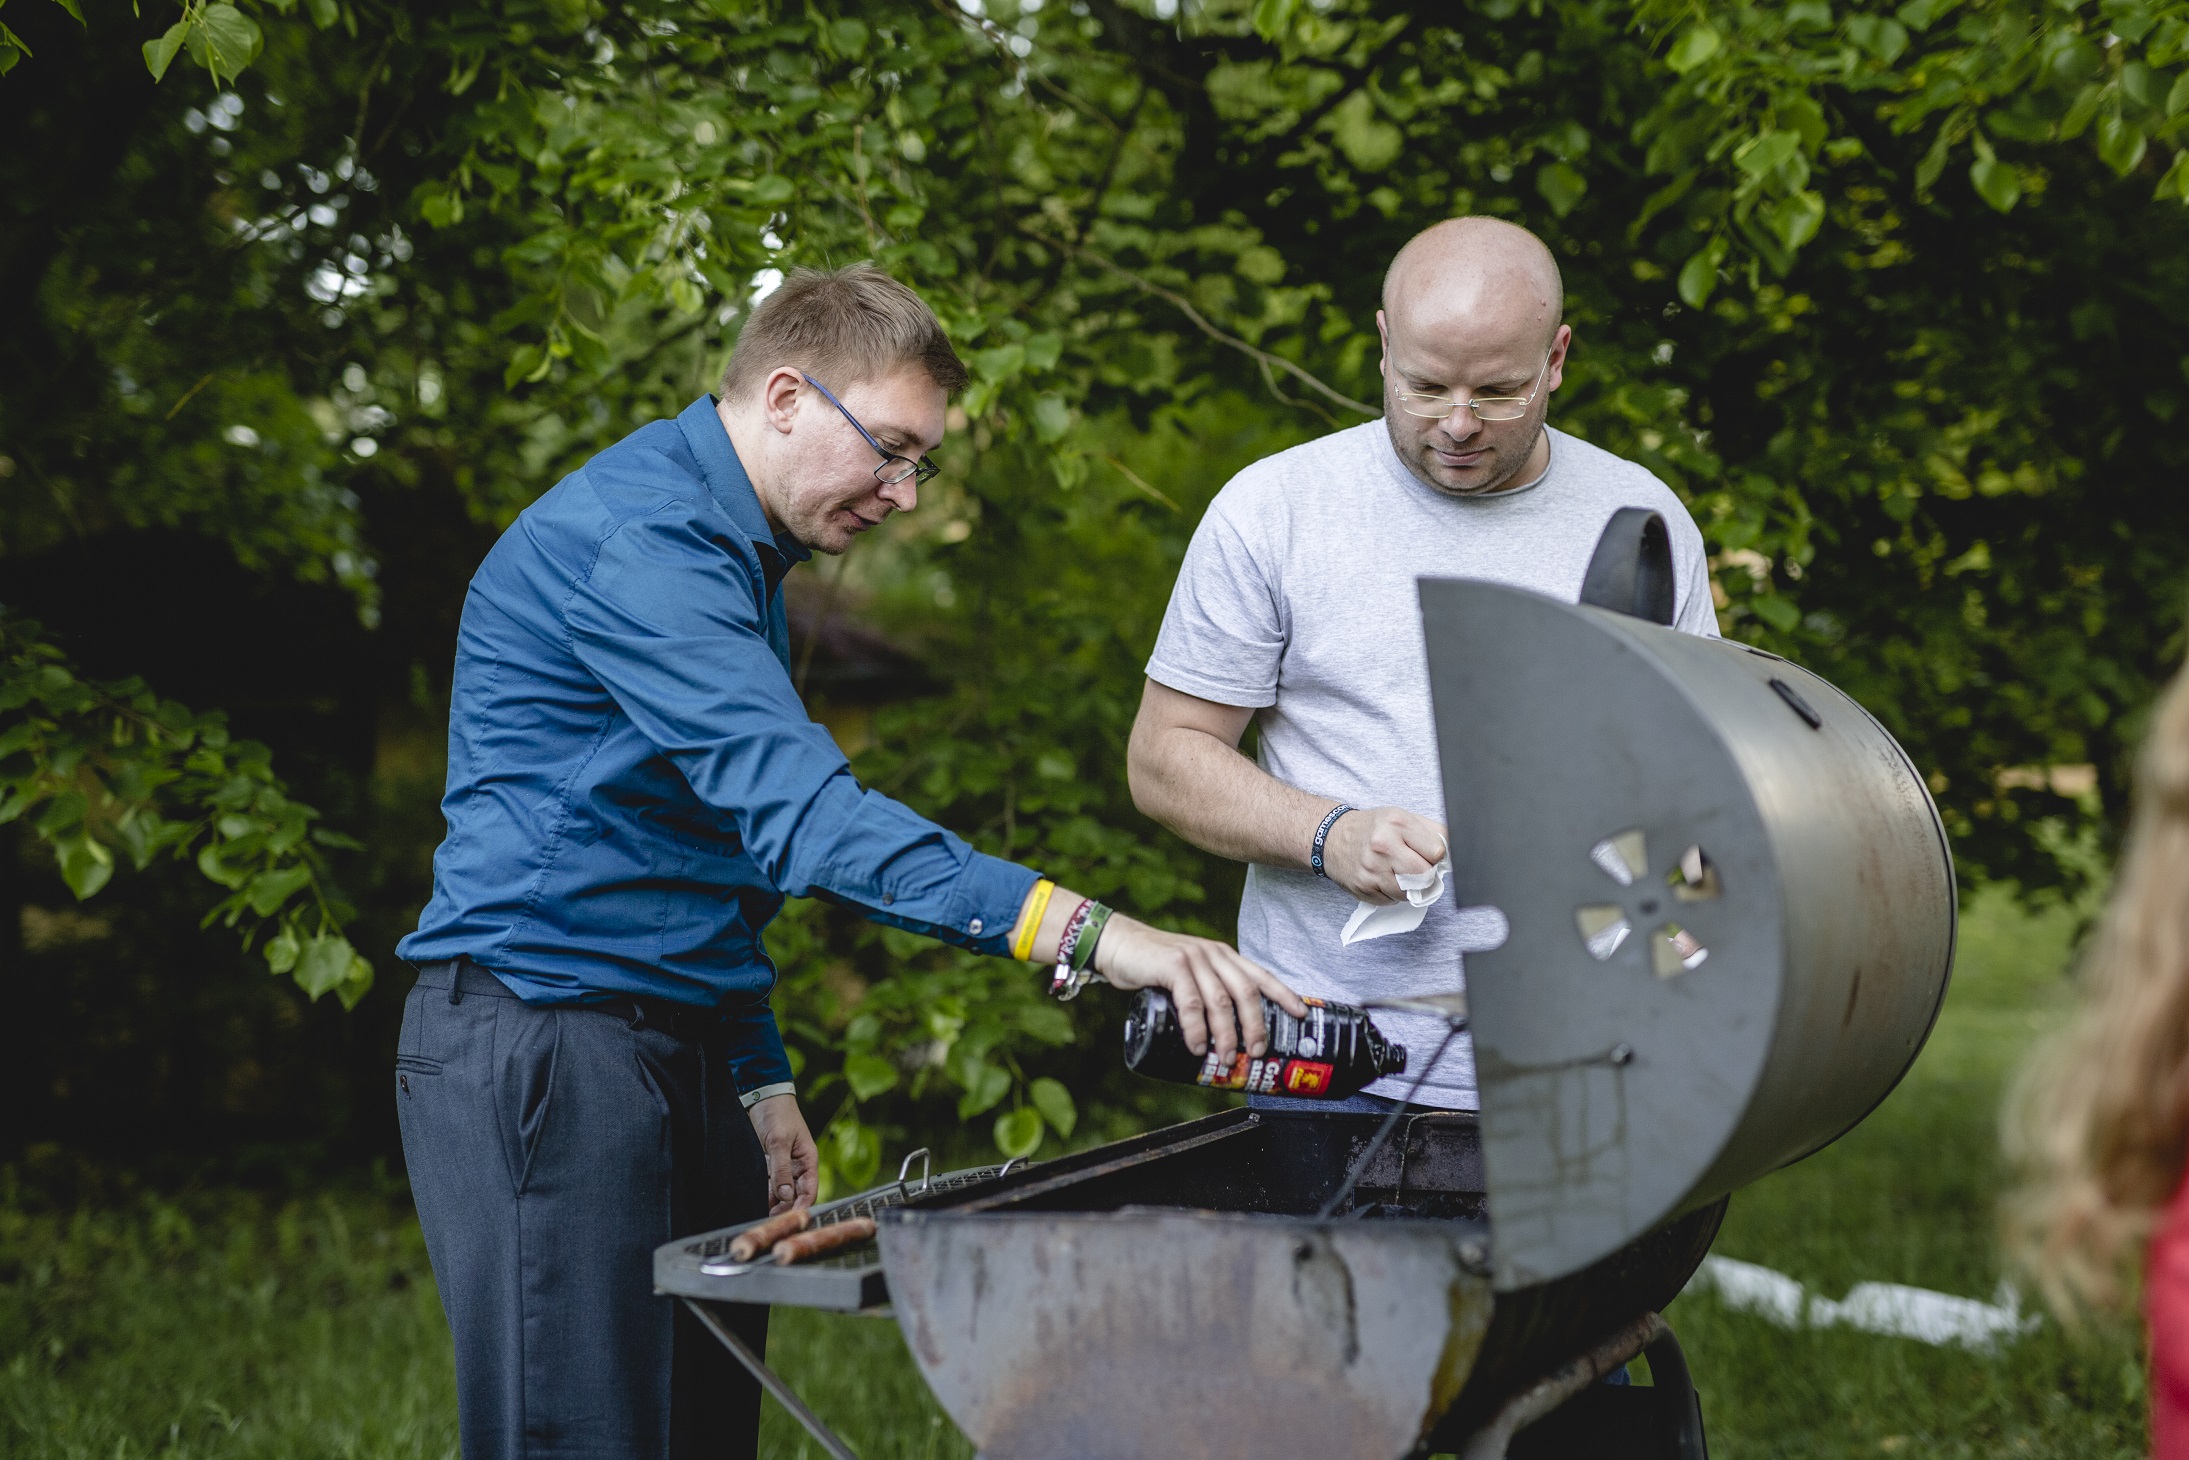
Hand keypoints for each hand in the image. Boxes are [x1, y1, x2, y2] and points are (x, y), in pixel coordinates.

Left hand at [748, 1093, 818, 1215]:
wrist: (762, 1096)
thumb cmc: (777, 1114)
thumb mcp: (778, 1142)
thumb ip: (781, 1169)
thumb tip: (786, 1196)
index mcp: (808, 1160)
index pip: (809, 1191)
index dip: (801, 1207)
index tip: (788, 1221)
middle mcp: (797, 1166)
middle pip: (795, 1195)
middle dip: (784, 1209)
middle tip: (769, 1222)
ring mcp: (783, 1165)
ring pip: (781, 1192)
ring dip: (772, 1203)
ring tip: (759, 1214)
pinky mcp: (769, 1163)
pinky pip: (769, 1184)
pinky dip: (764, 1193)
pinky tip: (755, 1200)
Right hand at [1091, 915, 1309, 1061]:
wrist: (1117, 944)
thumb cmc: (1154, 966)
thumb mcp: (1189, 974)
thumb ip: (1206, 992)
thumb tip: (1223, 1035)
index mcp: (1224, 956)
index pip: (1261, 975)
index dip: (1284, 995)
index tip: (1301, 1015)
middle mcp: (1214, 954)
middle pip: (1247, 992)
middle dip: (1256, 1025)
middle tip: (1256, 1052)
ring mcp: (1194, 958)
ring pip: (1221, 1001)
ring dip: (1226, 1034)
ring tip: (1225, 1058)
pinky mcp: (1173, 965)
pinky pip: (1191, 1002)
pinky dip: (1195, 1028)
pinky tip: (1196, 1046)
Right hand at [1321, 806, 1447, 904]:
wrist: (1331, 837)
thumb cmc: (1372, 828)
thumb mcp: (1400, 816)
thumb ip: (1429, 830)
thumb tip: (1455, 849)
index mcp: (1396, 823)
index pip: (1436, 851)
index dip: (1436, 856)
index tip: (1429, 854)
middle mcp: (1382, 845)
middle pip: (1424, 874)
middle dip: (1426, 874)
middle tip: (1418, 867)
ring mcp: (1371, 869)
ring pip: (1410, 892)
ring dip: (1411, 887)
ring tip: (1400, 873)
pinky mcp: (1363, 887)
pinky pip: (1392, 901)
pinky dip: (1393, 894)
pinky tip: (1384, 879)